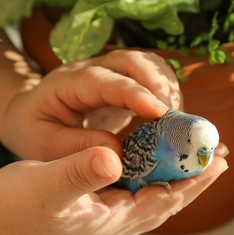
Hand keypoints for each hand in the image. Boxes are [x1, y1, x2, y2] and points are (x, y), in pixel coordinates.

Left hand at [0, 50, 181, 160]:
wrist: (36, 115)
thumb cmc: (39, 131)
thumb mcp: (46, 147)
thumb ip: (79, 149)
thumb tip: (119, 153)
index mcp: (67, 84)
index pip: (104, 81)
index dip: (134, 93)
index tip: (159, 112)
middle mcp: (92, 70)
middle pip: (132, 61)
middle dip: (158, 84)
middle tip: (174, 117)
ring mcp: (111, 73)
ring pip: (147, 64)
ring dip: (167, 88)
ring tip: (175, 119)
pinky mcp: (125, 82)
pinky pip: (153, 78)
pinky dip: (167, 93)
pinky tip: (169, 117)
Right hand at [0, 144, 227, 234]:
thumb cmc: (14, 207)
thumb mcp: (43, 186)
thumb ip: (78, 172)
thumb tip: (112, 158)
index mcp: (112, 223)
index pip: (166, 199)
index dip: (193, 181)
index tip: (217, 162)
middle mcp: (118, 223)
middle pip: (169, 199)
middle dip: (196, 179)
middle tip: (221, 157)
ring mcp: (111, 216)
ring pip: (157, 193)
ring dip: (180, 175)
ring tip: (201, 159)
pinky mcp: (103, 206)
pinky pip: (140, 189)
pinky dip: (157, 173)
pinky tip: (163, 161)